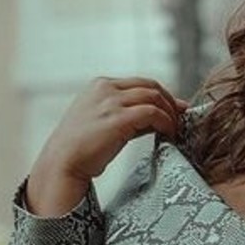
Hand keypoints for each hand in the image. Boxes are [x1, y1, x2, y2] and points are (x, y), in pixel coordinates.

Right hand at [27, 76, 188, 215]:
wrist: (64, 161)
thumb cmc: (84, 148)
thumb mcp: (105, 123)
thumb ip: (129, 115)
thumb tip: (159, 117)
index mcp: (100, 85)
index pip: (141, 82)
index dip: (163, 95)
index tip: (176, 110)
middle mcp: (106, 88)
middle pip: (151, 85)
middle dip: (171, 102)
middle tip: (181, 120)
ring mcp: (111, 101)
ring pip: (155, 96)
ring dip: (171, 113)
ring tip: (176, 130)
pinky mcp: (118, 118)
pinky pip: (153, 112)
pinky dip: (166, 122)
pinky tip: (169, 135)